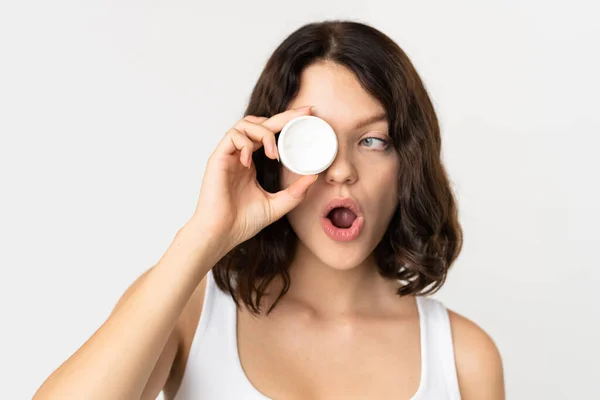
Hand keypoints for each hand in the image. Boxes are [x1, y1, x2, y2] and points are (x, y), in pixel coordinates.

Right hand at [189, 106, 317, 254]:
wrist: (222, 233)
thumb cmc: (243, 222)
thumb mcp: (277, 205)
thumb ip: (295, 192)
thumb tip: (314, 176)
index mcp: (252, 163)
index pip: (269, 134)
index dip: (287, 122)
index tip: (307, 116)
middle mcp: (240, 155)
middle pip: (260, 123)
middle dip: (284, 116)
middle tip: (304, 114)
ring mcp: (229, 156)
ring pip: (245, 124)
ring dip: (263, 133)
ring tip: (272, 154)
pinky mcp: (218, 158)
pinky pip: (232, 136)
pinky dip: (245, 143)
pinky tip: (249, 160)